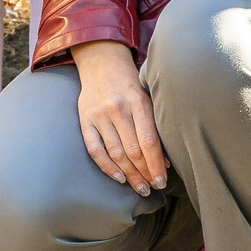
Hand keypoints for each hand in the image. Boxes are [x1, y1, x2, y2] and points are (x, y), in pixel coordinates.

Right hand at [73, 40, 168, 194]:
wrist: (102, 62)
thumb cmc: (130, 83)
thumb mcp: (147, 97)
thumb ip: (155, 124)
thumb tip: (165, 160)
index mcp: (138, 101)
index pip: (149, 141)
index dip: (156, 165)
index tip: (162, 181)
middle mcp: (117, 108)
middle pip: (133, 150)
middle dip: (145, 173)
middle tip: (153, 187)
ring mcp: (99, 115)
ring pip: (116, 153)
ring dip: (129, 175)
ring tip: (140, 188)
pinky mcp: (85, 120)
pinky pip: (95, 150)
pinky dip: (107, 167)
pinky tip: (119, 178)